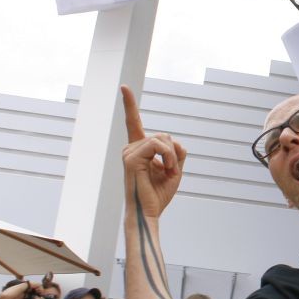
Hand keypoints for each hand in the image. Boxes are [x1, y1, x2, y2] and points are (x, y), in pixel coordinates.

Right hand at [121, 86, 186, 220]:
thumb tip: (171, 142)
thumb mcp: (174, 167)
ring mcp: (128, 152)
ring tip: (168, 172)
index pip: (134, 122)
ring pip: (162, 139)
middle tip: (172, 171)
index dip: (129, 104)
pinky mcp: (131, 158)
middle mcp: (130, 148)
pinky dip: (168, 156)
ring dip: (172, 156)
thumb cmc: (159, 194)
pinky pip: (158, 145)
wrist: (150, 212)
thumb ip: (175, 150)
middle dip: (174, 152)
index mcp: (138, 149)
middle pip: (163, 135)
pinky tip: (166, 170)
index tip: (123, 86)